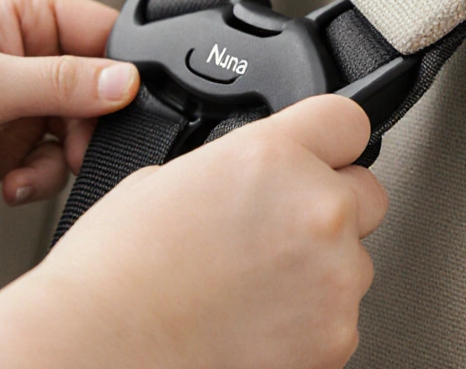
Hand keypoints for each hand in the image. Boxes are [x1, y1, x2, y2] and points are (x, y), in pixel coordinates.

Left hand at [0, 0, 139, 225]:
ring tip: (32, 168)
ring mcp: (23, 99)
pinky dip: (43, 177)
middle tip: (73, 147)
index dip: (119, 71)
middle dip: (91, 125)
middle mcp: (29, 50)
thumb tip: (127, 82)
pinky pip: (58, 160)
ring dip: (65, 157)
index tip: (120, 106)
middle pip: (101, 87)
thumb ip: (63, 82)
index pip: (103, 32)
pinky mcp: (16, 141)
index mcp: (24, 12)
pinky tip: (12, 184)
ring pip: (84, 128)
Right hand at [0, 94, 386, 368]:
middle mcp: (316, 211)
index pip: (347, 120)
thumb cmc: (114, 277)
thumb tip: (249, 182)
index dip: (329, 138)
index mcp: (272, 157)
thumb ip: (233, 170)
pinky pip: (339, 317)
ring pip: (355, 262)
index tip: (323, 153)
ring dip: (318, 270)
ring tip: (250, 288)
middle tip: (277, 233)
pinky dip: (308, 321)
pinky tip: (253, 323)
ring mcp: (333, 279)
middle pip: (366, 193)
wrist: (99, 352)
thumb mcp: (165, 181)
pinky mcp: (336, 338)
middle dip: (329, 208)